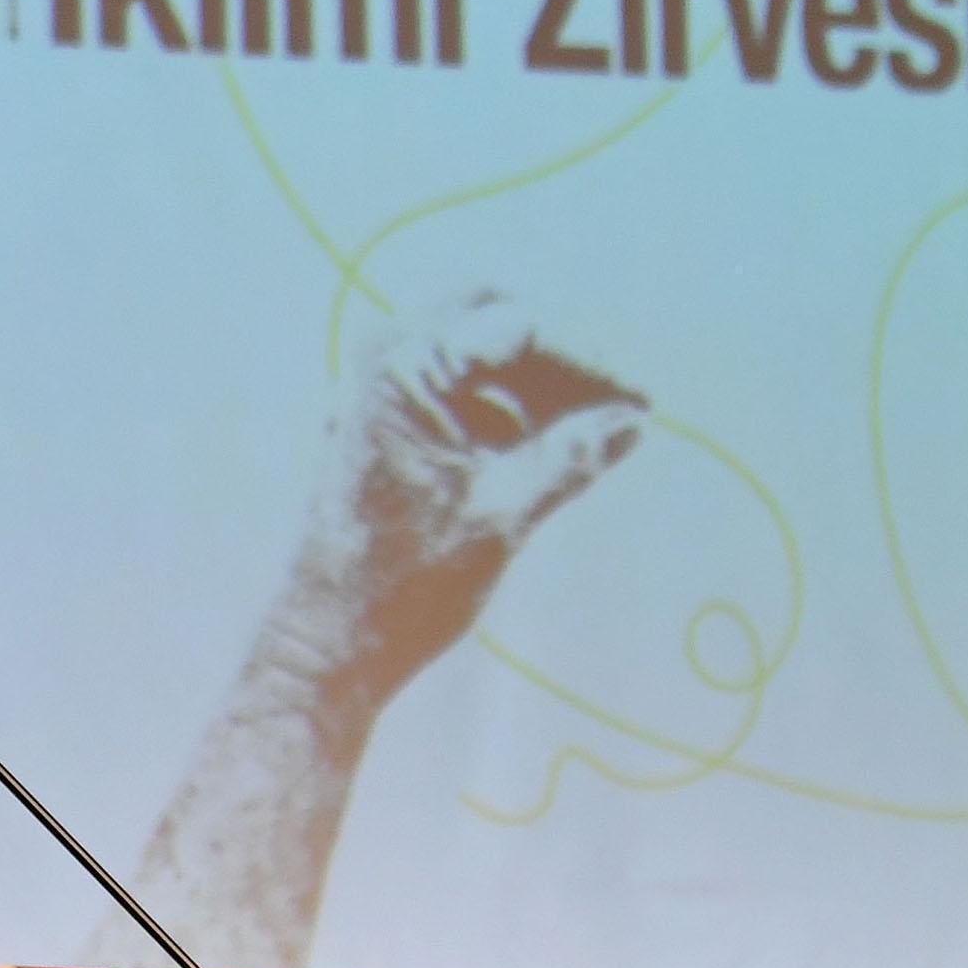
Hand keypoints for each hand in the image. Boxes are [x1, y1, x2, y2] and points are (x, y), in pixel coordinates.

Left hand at [293, 294, 650, 698]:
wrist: (325, 645)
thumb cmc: (402, 584)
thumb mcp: (504, 516)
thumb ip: (572, 457)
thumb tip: (634, 419)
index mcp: (402, 368)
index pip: (518, 326)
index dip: (588, 359)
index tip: (642, 400)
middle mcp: (381, 364)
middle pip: (497, 323)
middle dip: (563, 362)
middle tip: (621, 408)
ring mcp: (379, 394)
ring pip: (480, 358)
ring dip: (540, 388)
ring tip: (600, 436)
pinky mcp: (386, 429)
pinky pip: (459, 395)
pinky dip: (508, 414)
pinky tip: (555, 451)